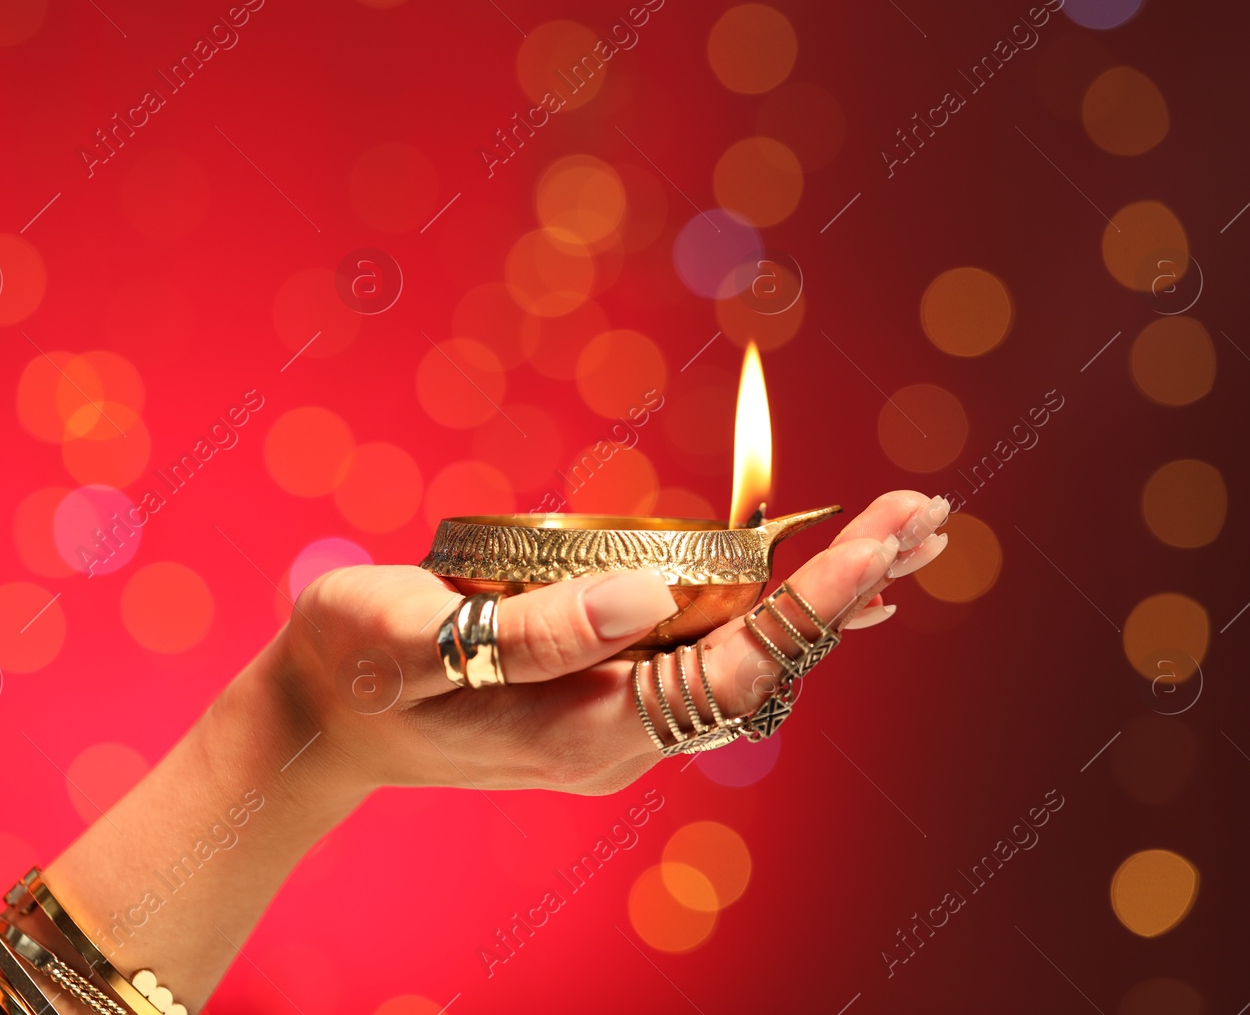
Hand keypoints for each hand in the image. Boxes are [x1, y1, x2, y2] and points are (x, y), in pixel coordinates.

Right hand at [278, 490, 949, 795]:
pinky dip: (773, 608)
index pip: (734, 662)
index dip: (815, 600)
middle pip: (766, 660)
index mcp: (586, 727)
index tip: (885, 540)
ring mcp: (618, 719)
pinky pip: (710, 652)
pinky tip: (818, 587)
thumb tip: (653, 592)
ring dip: (827, 595)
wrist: (318, 724)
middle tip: (931, 513)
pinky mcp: (606, 694)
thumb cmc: (350, 668)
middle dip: (851, 587)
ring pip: (748, 656)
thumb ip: (533, 629)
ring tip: (905, 535)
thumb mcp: (410, 641)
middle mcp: (622, 734)